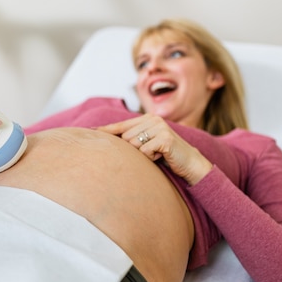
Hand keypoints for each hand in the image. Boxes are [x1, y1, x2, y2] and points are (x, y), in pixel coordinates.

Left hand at [96, 114, 212, 185]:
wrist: (190, 163)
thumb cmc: (165, 155)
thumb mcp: (147, 144)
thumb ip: (132, 139)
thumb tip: (107, 140)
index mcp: (147, 118)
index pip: (121, 125)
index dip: (106, 130)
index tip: (91, 131)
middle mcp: (153, 120)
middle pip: (125, 138)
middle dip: (133, 149)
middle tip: (150, 152)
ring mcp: (160, 128)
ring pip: (133, 145)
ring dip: (143, 154)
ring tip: (157, 154)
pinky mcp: (165, 139)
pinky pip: (145, 152)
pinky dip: (151, 158)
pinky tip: (162, 156)